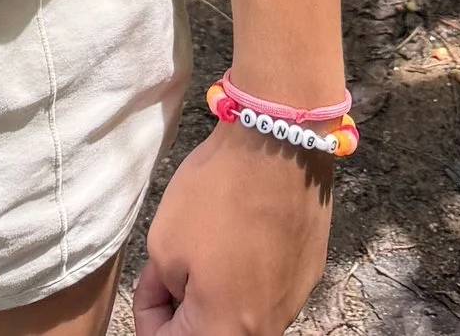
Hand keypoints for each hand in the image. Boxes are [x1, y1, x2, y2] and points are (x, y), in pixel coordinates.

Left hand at [134, 122, 333, 334]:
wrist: (278, 143)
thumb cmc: (218, 192)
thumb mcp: (162, 244)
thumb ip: (163, 290)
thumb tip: (176, 297)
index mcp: (226, 331)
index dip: (151, 313)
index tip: (150, 279)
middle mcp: (267, 329)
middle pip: (213, 333)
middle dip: (185, 307)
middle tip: (172, 265)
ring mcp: (293, 303)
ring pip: (242, 315)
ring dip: (218, 293)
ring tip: (208, 246)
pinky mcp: (309, 275)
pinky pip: (269, 291)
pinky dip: (248, 274)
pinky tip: (240, 234)